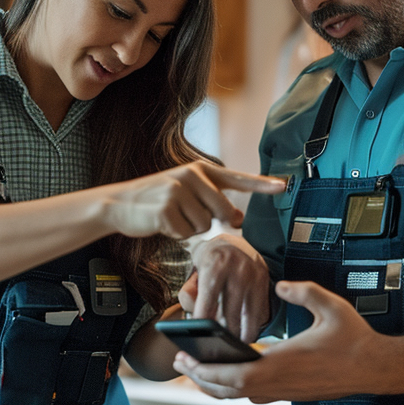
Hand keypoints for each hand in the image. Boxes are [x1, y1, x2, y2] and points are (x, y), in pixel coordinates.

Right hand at [101, 161, 285, 239]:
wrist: (119, 204)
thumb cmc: (157, 201)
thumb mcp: (187, 195)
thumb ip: (213, 202)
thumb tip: (238, 217)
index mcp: (200, 170)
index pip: (237, 178)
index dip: (262, 184)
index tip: (284, 186)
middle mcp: (191, 175)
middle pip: (223, 211)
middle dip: (210, 221)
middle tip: (185, 214)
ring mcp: (178, 190)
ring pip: (204, 226)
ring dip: (188, 229)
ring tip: (170, 216)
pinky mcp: (166, 208)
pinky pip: (185, 234)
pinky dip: (175, 234)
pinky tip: (161, 222)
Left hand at [172, 280, 379, 402]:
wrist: (375, 368)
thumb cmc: (354, 338)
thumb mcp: (330, 306)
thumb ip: (302, 291)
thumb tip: (279, 285)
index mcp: (281, 364)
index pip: (232, 375)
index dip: (205, 371)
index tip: (185, 360)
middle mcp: (278, 384)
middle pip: (227, 390)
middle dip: (199, 377)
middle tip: (180, 362)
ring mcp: (284, 393)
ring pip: (239, 396)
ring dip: (215, 384)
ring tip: (197, 368)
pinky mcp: (290, 395)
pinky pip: (253, 395)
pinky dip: (234, 387)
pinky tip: (230, 371)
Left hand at [179, 234, 270, 341]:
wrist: (232, 244)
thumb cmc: (209, 265)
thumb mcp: (193, 274)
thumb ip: (188, 295)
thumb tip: (198, 319)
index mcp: (215, 264)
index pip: (209, 300)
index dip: (204, 323)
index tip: (203, 339)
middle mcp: (237, 268)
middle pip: (231, 312)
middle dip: (225, 334)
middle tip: (220, 349)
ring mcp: (254, 274)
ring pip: (249, 315)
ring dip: (242, 334)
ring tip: (235, 347)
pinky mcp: (266, 281)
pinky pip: (261, 311)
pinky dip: (254, 325)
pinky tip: (246, 335)